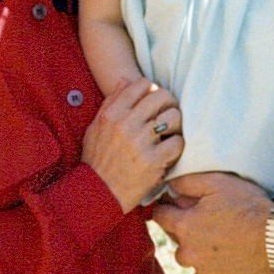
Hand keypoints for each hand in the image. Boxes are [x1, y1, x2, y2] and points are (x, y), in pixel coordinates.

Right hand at [81, 78, 182, 212]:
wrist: (98, 194)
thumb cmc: (97, 160)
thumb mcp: (95, 127)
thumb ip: (111, 102)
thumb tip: (126, 79)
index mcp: (112, 114)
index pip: (141, 84)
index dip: (151, 90)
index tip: (152, 102)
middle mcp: (126, 124)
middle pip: (161, 96)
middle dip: (168, 103)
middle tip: (167, 114)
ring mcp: (140, 143)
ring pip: (173, 116)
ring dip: (175, 124)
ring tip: (169, 132)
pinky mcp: (153, 161)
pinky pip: (177, 142)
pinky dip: (176, 146)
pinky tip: (168, 151)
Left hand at [151, 171, 273, 273]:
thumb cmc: (250, 208)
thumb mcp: (219, 183)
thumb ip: (188, 183)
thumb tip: (169, 185)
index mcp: (185, 227)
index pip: (160, 216)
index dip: (167, 208)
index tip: (175, 206)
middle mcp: (189, 253)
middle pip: (178, 241)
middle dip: (188, 231)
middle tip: (211, 223)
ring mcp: (204, 273)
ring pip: (194, 261)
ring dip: (202, 253)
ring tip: (224, 242)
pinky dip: (218, 269)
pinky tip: (234, 257)